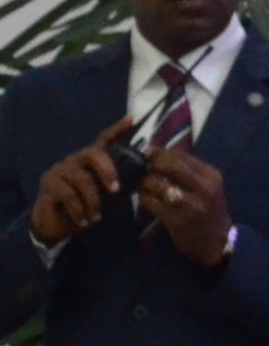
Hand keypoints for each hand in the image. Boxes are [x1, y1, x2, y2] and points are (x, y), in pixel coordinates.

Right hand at [27, 123, 129, 246]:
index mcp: (91, 162)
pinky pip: (69, 195)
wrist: (58, 226)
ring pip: (82, 179)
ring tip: (97, 217)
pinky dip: (80, 211)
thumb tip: (143, 179)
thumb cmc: (87, 208)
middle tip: (115, 190)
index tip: (130, 119)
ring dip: (94, 202)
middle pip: (93, 153)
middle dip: (107, 171)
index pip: (104, 141)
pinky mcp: (48, 183)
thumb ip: (121, 185)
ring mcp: (60, 170)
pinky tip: (84, 221)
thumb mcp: (108, 197)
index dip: (117, 130)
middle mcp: (75, 160)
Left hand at [136, 144, 230, 265]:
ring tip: (145, 186)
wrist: (219, 242)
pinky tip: (148, 200)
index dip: (158, 152)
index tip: (148, 154)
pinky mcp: (176, 220)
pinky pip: (150, 202)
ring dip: (145, 183)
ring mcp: (190, 205)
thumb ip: (187, 170)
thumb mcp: (206, 186)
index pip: (179, 154)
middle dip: (151, 164)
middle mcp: (203, 188)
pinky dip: (145, 198)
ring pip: (156, 183)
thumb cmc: (208, 210)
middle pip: (168, 164)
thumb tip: (156, 153)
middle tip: (144, 168)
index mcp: (211, 175)